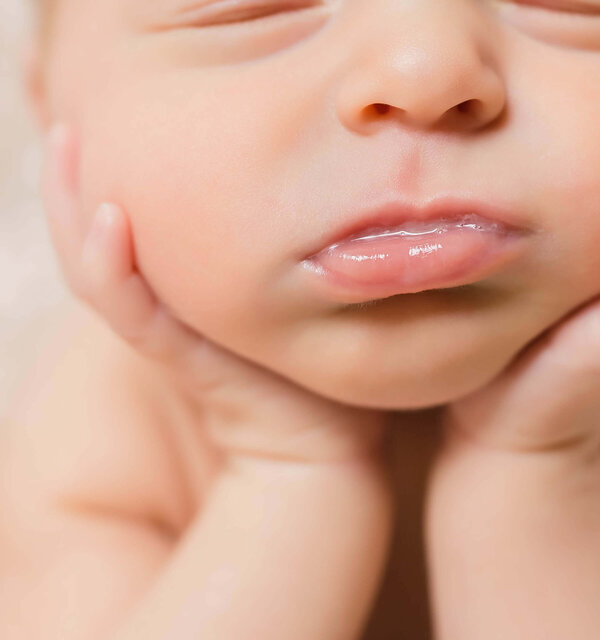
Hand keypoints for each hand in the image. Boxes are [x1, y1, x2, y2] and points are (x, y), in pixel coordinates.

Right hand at [41, 123, 388, 463]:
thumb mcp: (307, 283)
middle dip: (75, 184)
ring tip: (68, 146)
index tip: (109, 114)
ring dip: (76, 213)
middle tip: (71, 120)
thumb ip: (295, 239)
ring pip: (105, 272)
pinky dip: (115, 272)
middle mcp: (173, 307)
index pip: (135, 226)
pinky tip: (110, 219)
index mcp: (192, 289)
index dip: (110, 178)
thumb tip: (316, 168)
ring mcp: (176, 334)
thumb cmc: (328, 360)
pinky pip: (139, 316)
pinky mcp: (191, 362)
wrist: (330, 444)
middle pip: (102, 242)